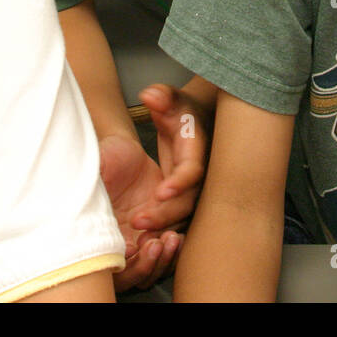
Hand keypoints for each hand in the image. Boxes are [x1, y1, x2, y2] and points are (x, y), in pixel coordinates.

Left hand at [98, 85, 210, 291]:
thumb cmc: (179, 110)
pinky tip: (141, 241)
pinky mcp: (184, 199)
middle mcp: (200, 175)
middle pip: (187, 202)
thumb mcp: (170, 98)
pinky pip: (176, 220)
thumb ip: (161, 96)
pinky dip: (162, 231)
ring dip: (161, 227)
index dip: (180, 182)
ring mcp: (193, 190)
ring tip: (136, 236)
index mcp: (197, 151)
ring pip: (182, 217)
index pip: (193, 171)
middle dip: (165, 214)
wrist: (191, 121)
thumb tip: (151, 95)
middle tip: (138, 221)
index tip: (160, 192)